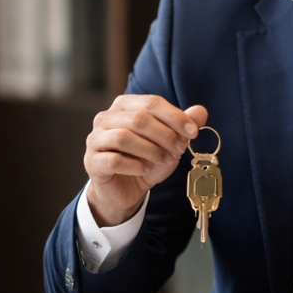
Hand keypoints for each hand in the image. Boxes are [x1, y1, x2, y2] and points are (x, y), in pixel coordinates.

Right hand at [83, 95, 208, 226]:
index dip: (175, 116)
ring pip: (124, 137)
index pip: (151, 102)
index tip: (193, 131)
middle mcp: (106, 118)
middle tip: (178, 150)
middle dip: (164, 135)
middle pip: (138, 118)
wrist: (125, 189)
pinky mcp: (92, 161)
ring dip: (150, 150)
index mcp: (124, 105)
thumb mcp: (169, 143)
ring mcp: (95, 139)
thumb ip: (183, 126)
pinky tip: (145, 169)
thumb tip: (200, 111)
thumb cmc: (146, 160)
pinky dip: (134, 165)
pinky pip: (113, 160)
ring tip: (163, 160)